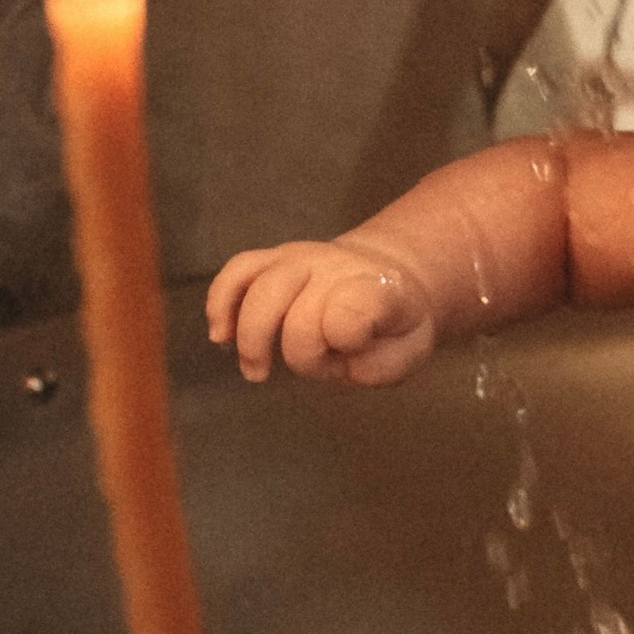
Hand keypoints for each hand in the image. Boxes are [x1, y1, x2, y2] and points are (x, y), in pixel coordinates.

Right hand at [208, 239, 434, 386]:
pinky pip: (239, 269)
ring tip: (255, 370)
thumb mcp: (410, 350)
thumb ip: (384, 363)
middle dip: (290, 345)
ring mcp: (299, 257)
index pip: (349, 310)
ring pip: (258, 281)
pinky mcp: (273, 258)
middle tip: (285, 376)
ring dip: (249, 330)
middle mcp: (332, 266)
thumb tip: (346, 363)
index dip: (344, 335)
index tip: (347, 350)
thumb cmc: (393, 325)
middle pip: (294, 300)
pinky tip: (222, 337)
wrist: (385, 278)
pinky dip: (222, 302)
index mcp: (374, 288)